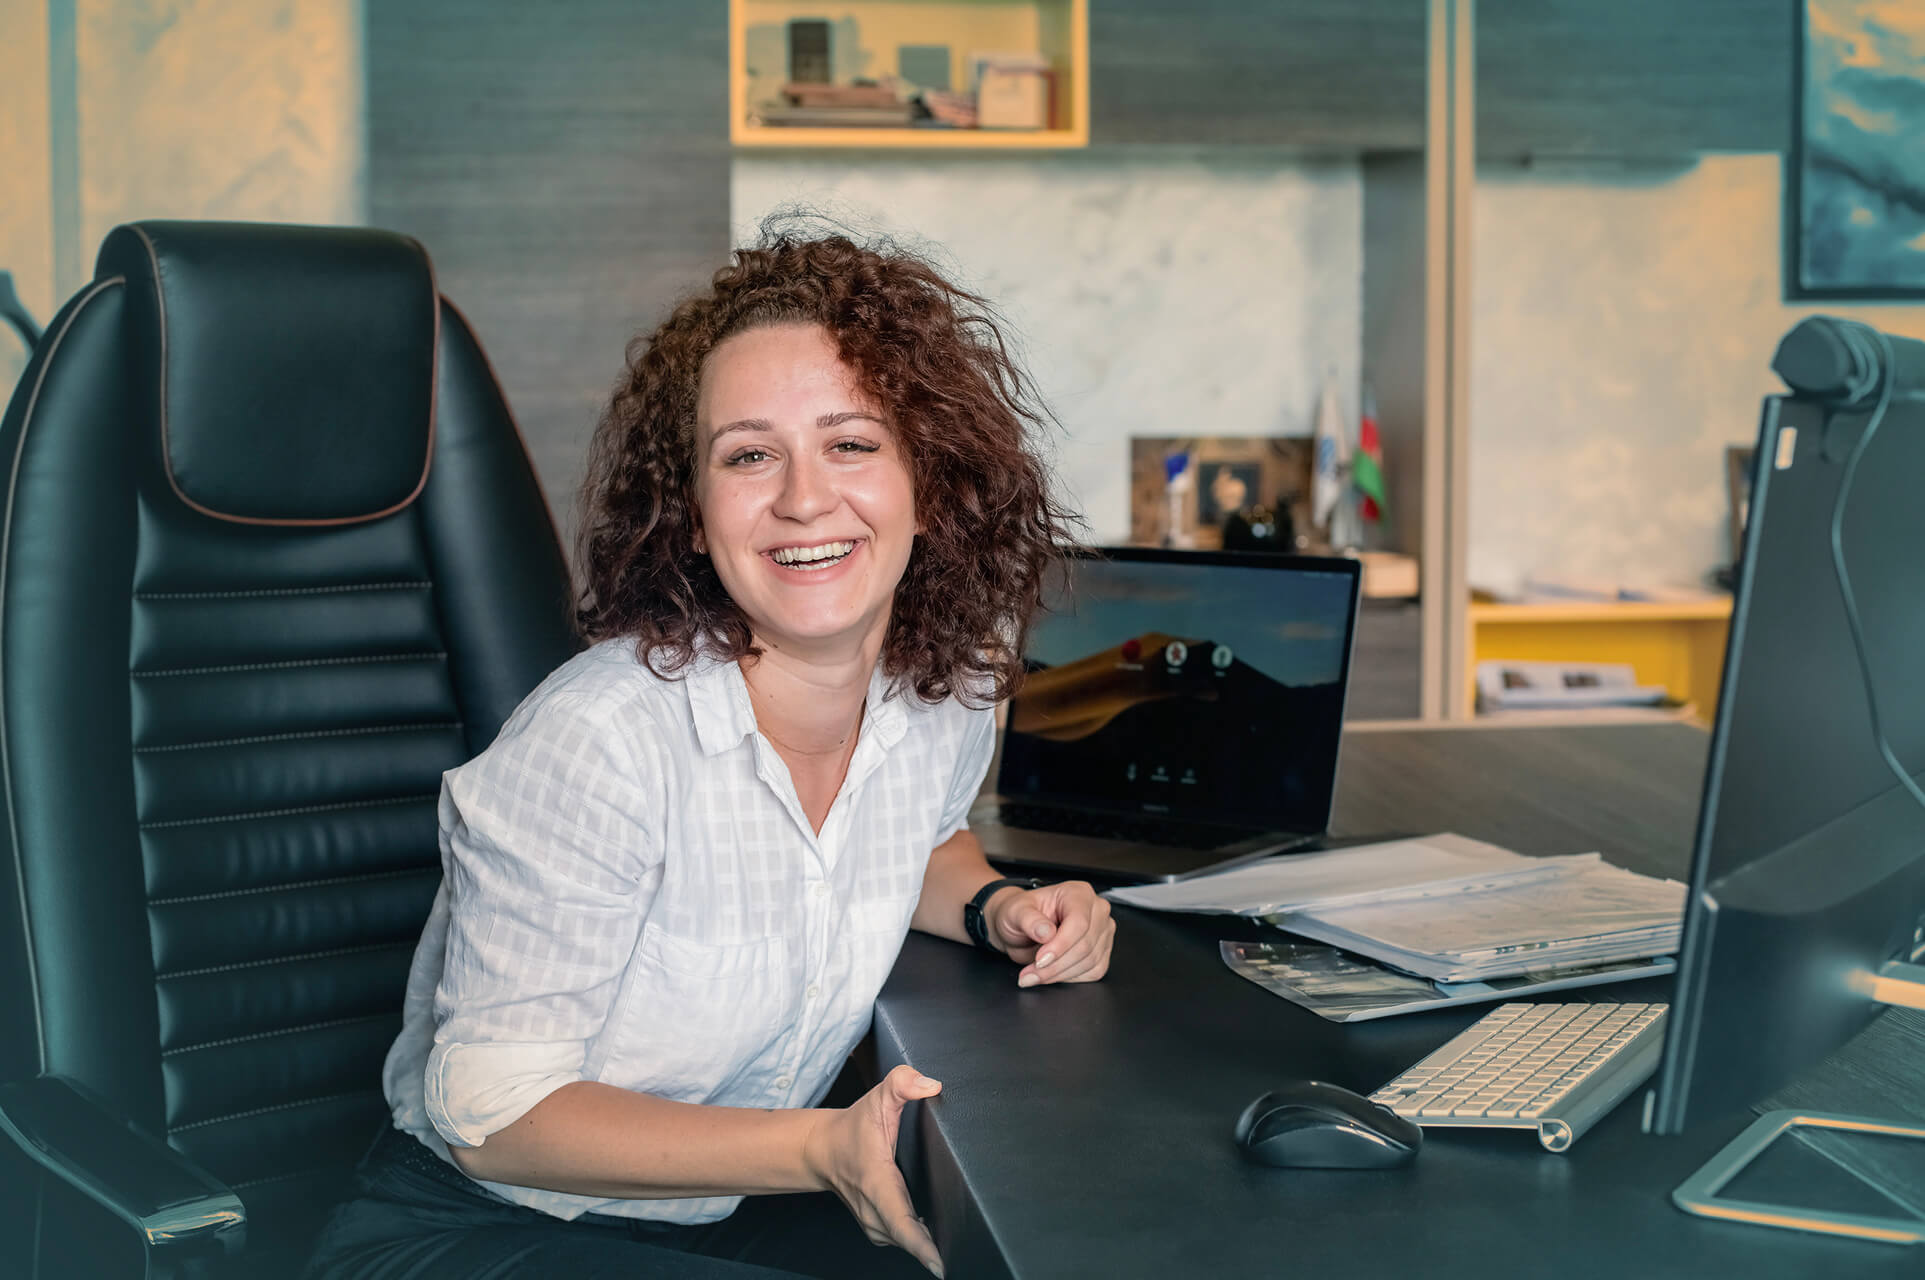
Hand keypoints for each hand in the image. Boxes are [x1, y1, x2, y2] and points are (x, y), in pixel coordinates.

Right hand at [802, 1065, 944, 1276]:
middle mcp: (874, 1211)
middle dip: (936, 1246)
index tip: (940, 1266)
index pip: (901, 1224)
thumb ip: (903, 1083)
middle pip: (909, 1240)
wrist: (821, 1150)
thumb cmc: (852, 1128)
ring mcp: (874, 1223)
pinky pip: (902, 1240)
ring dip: (927, 1244)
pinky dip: (918, 1241)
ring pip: (906, 1243)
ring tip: (958, 1239)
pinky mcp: (877, 1228)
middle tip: (970, 1244)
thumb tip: (930, 1085)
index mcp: (877, 1184)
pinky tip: (936, 1233)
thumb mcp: (878, 1098)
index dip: (922, 1247)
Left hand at [984, 880, 1114, 987]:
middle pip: (1085, 945)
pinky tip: (1051, 973)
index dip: (1060, 945)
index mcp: (1078, 893)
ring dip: (1059, 974)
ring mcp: (1102, 932)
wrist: (1020, 929)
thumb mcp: (1015, 912)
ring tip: (1034, 975)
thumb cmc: (1020, 915)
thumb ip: (1029, 920)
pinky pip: (1093, 972)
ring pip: (1089, 962)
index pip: (1079, 922)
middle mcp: (1096, 910)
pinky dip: (1069, 978)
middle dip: (1055, 965)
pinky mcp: (1102, 952)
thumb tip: (1046, 932)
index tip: (1039, 959)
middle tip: (1030, 973)